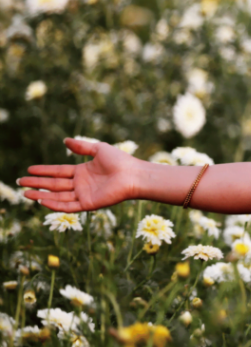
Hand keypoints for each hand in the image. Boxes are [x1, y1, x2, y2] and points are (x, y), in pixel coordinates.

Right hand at [17, 138, 142, 212]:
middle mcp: (81, 184)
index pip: (58, 172)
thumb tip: (65, 140)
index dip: (44, 171)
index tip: (29, 169)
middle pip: (54, 184)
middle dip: (37, 183)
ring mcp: (84, 195)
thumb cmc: (121, 161)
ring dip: (41, 194)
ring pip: (58, 196)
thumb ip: (82, 147)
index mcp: (83, 172)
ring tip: (25, 192)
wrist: (134, 175)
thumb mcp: (99, 150)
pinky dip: (55, 204)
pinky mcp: (88, 204)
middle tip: (21, 182)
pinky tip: (42, 200)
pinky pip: (68, 206)